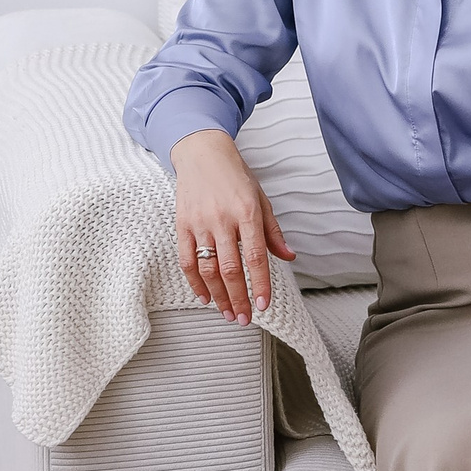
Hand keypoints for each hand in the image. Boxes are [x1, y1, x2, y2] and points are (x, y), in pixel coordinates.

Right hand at [169, 127, 294, 324]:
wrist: (202, 153)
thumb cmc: (235, 176)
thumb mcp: (261, 199)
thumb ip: (272, 231)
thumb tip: (288, 256)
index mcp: (247, 212)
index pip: (256, 257)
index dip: (260, 284)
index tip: (263, 304)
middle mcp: (222, 219)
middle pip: (230, 269)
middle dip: (238, 298)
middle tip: (244, 318)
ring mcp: (200, 223)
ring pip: (208, 269)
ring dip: (218, 296)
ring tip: (227, 313)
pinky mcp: (182, 225)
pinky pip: (186, 260)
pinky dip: (195, 282)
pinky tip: (204, 297)